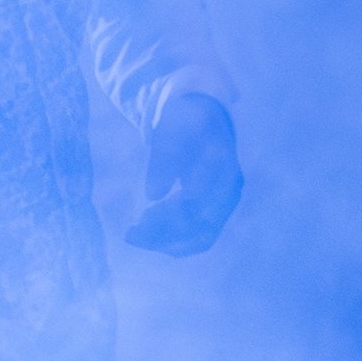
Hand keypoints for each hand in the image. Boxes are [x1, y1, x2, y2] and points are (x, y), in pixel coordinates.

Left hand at [126, 92, 241, 255]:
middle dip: (165, 233)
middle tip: (131, 232)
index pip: (198, 197)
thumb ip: (164, 157)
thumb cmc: (184, 120)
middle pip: (203, 224)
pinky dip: (174, 243)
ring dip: (168, 243)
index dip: (169, 211)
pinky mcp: (217, 213)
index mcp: (222, 161)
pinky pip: (199, 238)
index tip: (141, 216)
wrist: (205, 117)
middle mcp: (230, 187)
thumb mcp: (170, 128)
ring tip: (133, 236)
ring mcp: (226, 203)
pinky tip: (146, 238)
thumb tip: (153, 194)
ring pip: (202, 238)